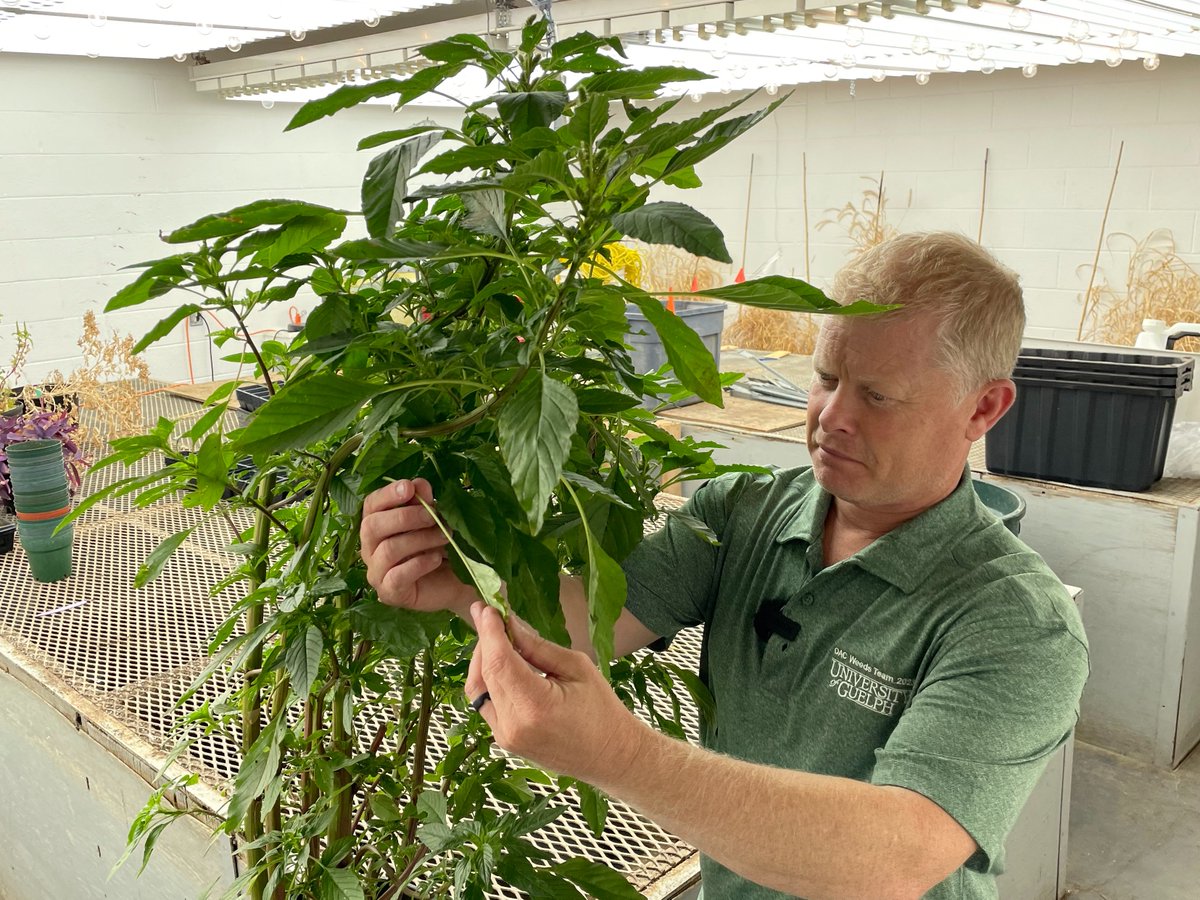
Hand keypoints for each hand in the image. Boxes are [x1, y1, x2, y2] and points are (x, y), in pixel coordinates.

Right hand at [360, 478, 468, 615]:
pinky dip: (419, 564)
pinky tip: (436, 558)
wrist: (454, 584)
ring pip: (388, 550)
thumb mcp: (434, 522)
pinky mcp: (389, 593)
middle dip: (404, 517)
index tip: (409, 487)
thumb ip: (424, 503)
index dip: (387, 494)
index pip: (371, 505)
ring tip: (444, 537)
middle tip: (432, 516)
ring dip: (420, 539)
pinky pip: (397, 576)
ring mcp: (376, 573)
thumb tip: (419, 484)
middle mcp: (370, 549)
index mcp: (376, 526)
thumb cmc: (437, 548)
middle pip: (372, 527)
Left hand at [465, 602, 648, 786]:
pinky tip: (500, 661)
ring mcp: (505, 736)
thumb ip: (538, 647)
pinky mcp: (504, 740)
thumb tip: (510, 623)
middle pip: (485, 672)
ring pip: (478, 688)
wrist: (610, 755)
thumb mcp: (577, 667)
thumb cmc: (602, 710)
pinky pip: (485, 703)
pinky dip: (488, 679)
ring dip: (482, 658)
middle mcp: (513, 725)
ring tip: (494, 634)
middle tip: (489, 613)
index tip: (487, 607)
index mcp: (536, 706)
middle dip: (484, 639)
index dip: (490, 631)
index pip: (500, 661)